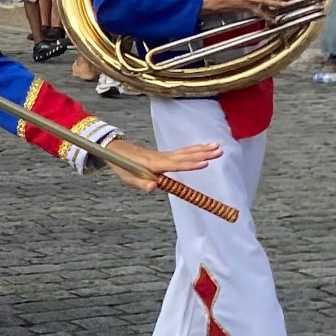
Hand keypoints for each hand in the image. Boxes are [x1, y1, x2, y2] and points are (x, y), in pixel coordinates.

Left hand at [99, 137, 218, 193]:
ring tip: (218, 147)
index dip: (190, 165)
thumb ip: (141, 183)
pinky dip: (195, 149)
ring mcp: (164, 155)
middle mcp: (161, 158)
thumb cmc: (122, 166)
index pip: (175, 165)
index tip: (205, 163)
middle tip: (219, 151)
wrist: (116, 149)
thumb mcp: (127, 177)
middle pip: (185, 156)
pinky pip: (183, 151)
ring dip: (202, 149)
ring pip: (186, 152)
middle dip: (203, 154)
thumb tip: (154, 187)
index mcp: (154, 165)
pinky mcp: (165, 155)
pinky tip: (206, 148)